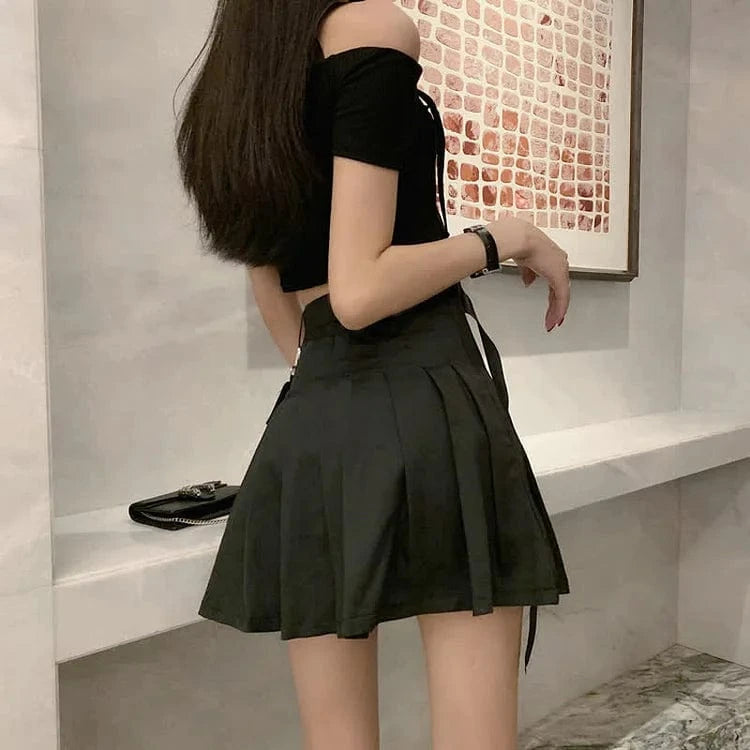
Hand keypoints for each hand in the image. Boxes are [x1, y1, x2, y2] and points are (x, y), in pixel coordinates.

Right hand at [486, 217, 569, 331]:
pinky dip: (558, 310)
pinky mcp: (559, 277)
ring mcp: (560, 270)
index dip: (553, 294)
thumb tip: (528, 282)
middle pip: (560, 290)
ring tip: (552, 322)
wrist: (520, 239)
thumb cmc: (519, 243)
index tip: (551, 305)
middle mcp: (560, 263)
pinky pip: (561, 298)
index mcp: (552, 258)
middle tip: (553, 319)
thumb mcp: (524, 261)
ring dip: (556, 311)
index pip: (555, 280)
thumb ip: (528, 272)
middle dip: (555, 306)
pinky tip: (555, 318)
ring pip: (562, 296)